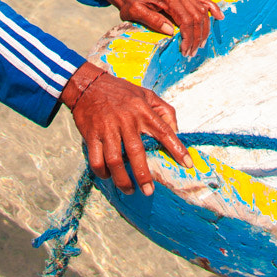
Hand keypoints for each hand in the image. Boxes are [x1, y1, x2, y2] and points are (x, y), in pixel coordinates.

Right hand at [61, 62, 191, 195]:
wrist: (88, 85)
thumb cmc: (121, 91)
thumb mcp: (146, 94)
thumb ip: (164, 111)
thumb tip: (176, 130)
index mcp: (142, 110)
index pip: (164, 131)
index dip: (177, 148)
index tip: (187, 164)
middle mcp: (126, 120)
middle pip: (136, 152)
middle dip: (143, 175)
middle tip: (149, 191)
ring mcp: (107, 128)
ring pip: (115, 160)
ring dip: (122, 179)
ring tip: (130, 189)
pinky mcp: (91, 134)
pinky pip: (96, 159)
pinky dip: (102, 172)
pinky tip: (108, 176)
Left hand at [90, 0, 222, 56]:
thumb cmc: (131, 4)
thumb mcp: (135, 12)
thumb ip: (153, 20)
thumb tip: (171, 31)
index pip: (187, 19)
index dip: (189, 37)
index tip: (185, 50)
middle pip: (197, 16)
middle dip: (197, 36)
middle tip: (192, 52)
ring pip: (202, 10)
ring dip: (204, 28)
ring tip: (200, 44)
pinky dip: (212, 7)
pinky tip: (219, 17)